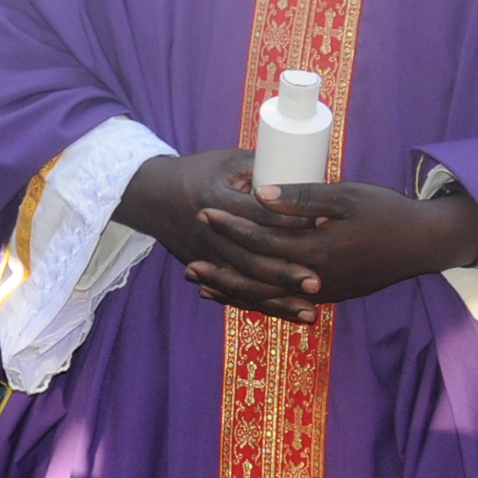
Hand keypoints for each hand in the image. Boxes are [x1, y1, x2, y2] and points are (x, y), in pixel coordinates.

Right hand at [116, 149, 322, 318]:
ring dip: (277, 300)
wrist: (153, 196)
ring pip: (245, 283)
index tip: (324, 225)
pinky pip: (236, 293)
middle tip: (317, 280)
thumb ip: (266, 168)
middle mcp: (212, 234)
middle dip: (285, 272)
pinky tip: (285, 315)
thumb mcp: (230, 161)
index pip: (259, 215)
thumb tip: (309, 174)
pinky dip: (261, 306)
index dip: (291, 221)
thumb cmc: (198, 172)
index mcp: (219, 201)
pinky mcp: (207, 268)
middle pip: (252, 258)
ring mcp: (207, 255)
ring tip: (309, 311)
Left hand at [197, 178, 477, 310]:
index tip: (205, 212)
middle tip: (187, 260)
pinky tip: (238, 295)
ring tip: (201, 284)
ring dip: (233, 291)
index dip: (230, 226)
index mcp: (317, 252)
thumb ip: (302, 197)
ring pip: (268, 298)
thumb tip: (259, 193)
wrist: (424, 244)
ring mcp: (323, 292)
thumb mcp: (346, 196)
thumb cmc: (387, 212)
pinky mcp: (329, 295)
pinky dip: (258, 299)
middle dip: (221, 269)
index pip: (261, 240)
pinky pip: (284, 302)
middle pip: (257, 278)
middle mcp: (316, 279)